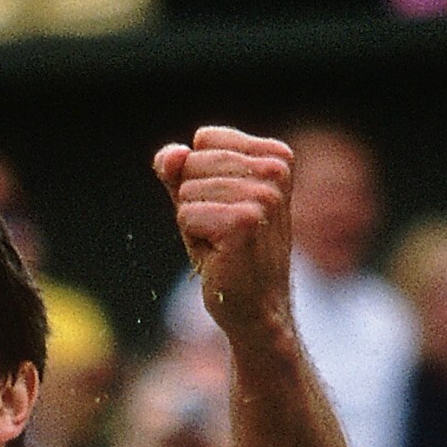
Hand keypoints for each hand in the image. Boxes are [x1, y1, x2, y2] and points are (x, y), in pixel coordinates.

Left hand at [154, 126, 297, 343]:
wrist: (256, 307)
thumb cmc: (229, 251)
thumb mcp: (202, 200)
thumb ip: (180, 170)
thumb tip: (170, 155)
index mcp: (276, 156)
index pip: (204, 139)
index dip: (200, 177)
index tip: (227, 208)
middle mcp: (275, 170)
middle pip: (192, 163)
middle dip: (195, 201)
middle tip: (223, 231)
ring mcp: (263, 195)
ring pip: (186, 191)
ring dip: (195, 223)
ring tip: (223, 243)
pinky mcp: (243, 222)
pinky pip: (186, 215)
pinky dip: (193, 240)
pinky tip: (220, 255)